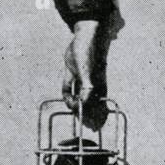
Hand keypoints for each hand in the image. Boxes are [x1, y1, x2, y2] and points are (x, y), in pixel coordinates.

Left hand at [62, 11, 122, 129]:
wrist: (83, 38)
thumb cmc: (88, 55)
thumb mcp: (86, 75)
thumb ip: (87, 90)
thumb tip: (84, 104)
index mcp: (97, 87)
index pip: (99, 106)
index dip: (97, 117)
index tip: (92, 126)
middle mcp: (90, 84)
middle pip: (89, 103)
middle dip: (86, 114)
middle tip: (83, 124)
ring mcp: (81, 79)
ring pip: (78, 96)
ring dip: (75, 104)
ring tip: (72, 109)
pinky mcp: (72, 73)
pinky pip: (68, 86)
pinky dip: (67, 93)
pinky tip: (65, 97)